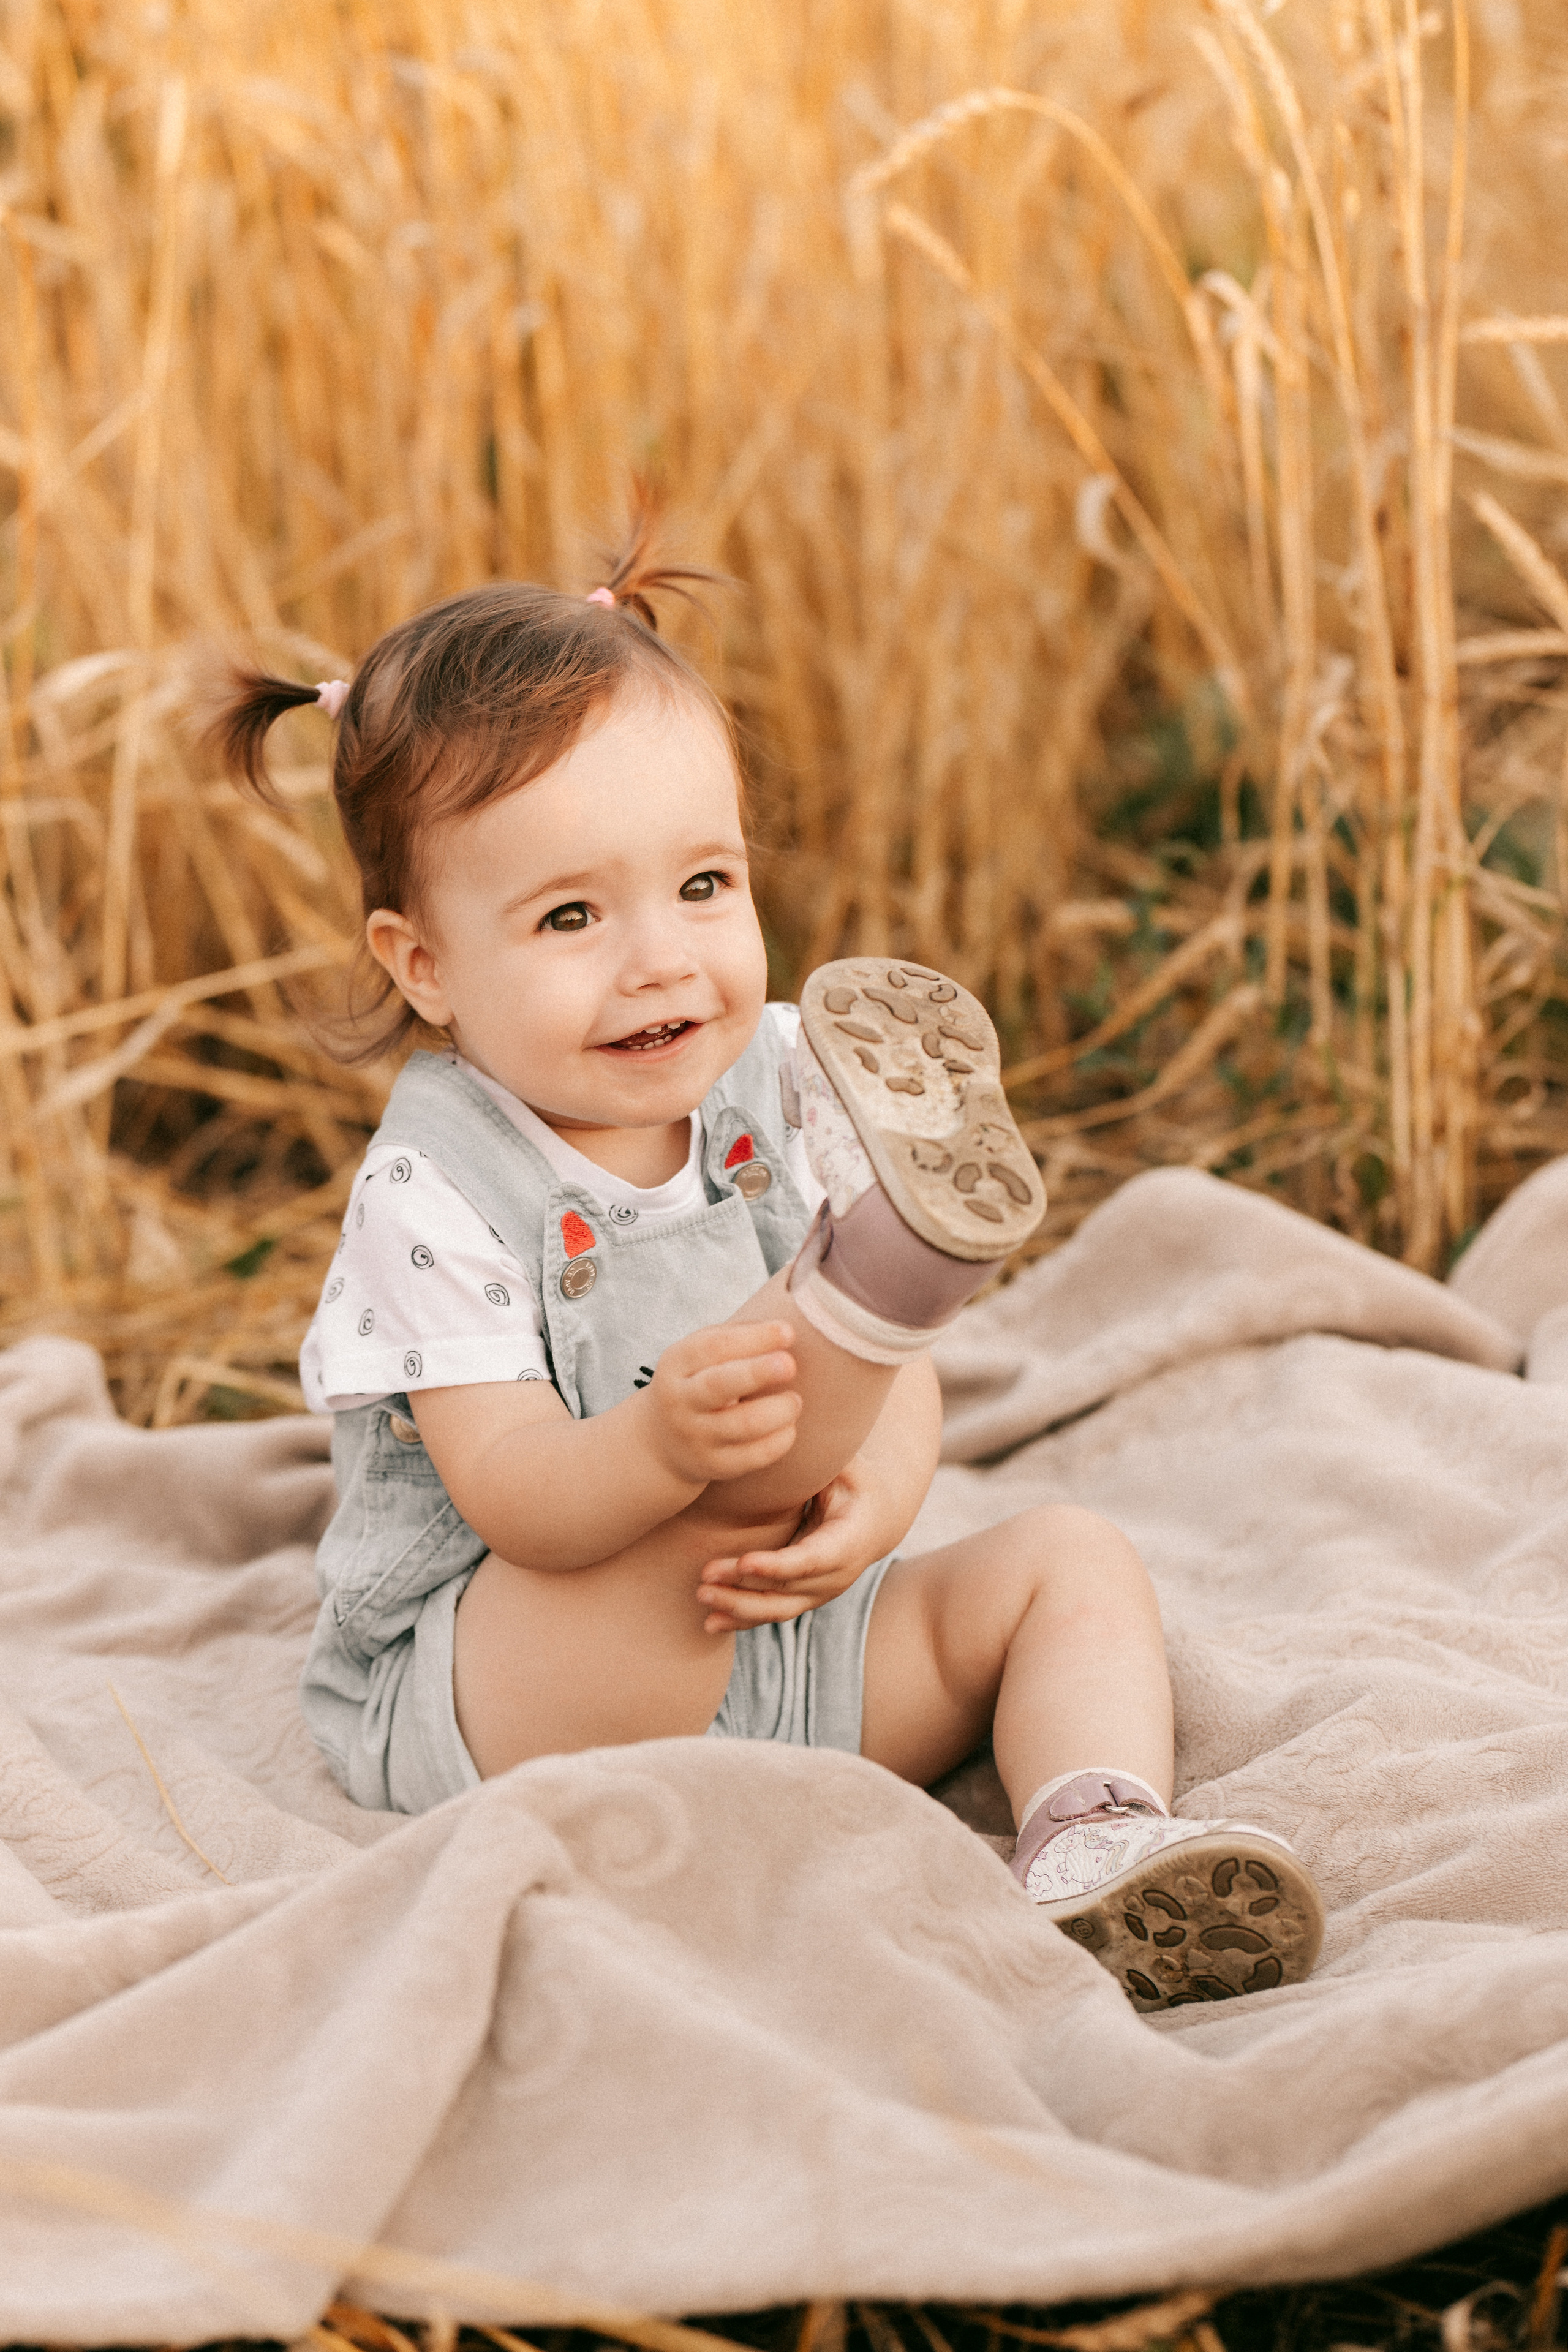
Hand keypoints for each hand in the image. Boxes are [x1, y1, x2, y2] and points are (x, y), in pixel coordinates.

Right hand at [638, 1319, 800, 1488]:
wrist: (662, 1441)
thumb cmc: (697, 1382)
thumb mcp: (699, 1355)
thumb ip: (736, 1337)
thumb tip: (785, 1330)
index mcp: (677, 1363)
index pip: (713, 1346)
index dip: (753, 1337)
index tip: (788, 1332)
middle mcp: (682, 1400)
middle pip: (720, 1385)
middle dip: (758, 1372)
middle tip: (790, 1364)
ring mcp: (697, 1436)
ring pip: (743, 1425)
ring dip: (778, 1410)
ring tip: (794, 1401)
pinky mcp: (715, 1465)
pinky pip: (754, 1456)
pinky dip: (779, 1440)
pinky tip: (788, 1427)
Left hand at [695, 1453, 892, 1632]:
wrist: (877, 1520)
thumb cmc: (856, 1484)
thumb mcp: (847, 1469)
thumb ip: (823, 1459)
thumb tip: (787, 1429)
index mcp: (849, 1540)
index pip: (811, 1560)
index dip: (779, 1565)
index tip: (745, 1563)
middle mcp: (836, 1575)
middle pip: (787, 1590)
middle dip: (744, 1587)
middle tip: (705, 1577)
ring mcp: (820, 1592)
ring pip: (777, 1609)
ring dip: (738, 1607)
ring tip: (702, 1595)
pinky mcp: (803, 1598)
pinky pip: (772, 1614)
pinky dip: (742, 1619)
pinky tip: (711, 1621)